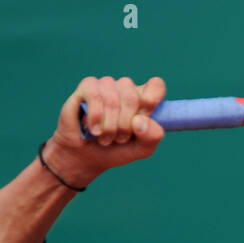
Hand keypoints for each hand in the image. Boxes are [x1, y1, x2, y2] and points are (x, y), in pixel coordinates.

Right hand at [48, 75, 166, 186]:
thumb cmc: (117, 150)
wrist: (87, 157)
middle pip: (132, 97)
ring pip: (113, 98)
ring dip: (109, 126)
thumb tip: (140, 121)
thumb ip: (151, 137)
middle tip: (119, 139)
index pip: (156, 86)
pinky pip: (95, 96)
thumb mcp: (141, 149)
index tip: (140, 121)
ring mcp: (107, 85)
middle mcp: (126, 88)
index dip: (150, 103)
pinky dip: (96, 117)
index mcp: (143, 99)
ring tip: (105, 137)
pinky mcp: (87, 86)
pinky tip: (94, 129)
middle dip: (125, 126)